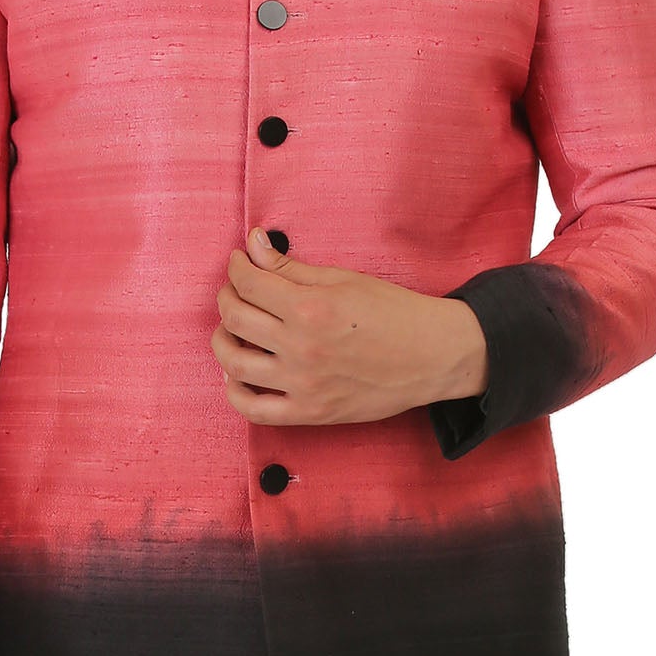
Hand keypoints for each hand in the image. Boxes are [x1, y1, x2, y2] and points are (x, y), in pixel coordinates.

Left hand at [212, 225, 488, 425]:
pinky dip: (235, 390)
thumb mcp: (343, 279)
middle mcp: (302, 347)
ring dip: (222, 340)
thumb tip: (253, 243)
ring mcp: (303, 384)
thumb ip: (291, 266)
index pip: (248, 284)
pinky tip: (237, 372)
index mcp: (311, 307)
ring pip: (234, 362)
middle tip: (235, 291)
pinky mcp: (310, 412)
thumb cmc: (394, 312)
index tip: (240, 263)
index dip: (236, 268)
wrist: (433, 356)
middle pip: (235, 318)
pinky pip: (253, 409)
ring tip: (231, 329)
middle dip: (226, 297)